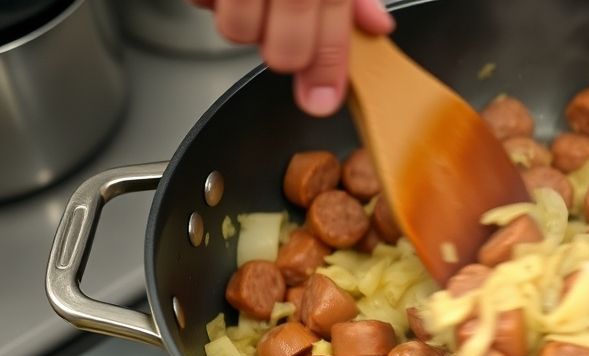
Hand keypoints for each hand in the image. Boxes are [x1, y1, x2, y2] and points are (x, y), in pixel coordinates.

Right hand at [193, 0, 393, 116]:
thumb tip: (378, 24)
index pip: (332, 37)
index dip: (329, 75)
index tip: (324, 101)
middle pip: (284, 50)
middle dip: (286, 56)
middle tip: (286, 37)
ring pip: (236, 31)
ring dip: (244, 26)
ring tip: (254, 2)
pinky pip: (200, 4)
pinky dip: (209, 1)